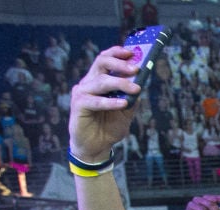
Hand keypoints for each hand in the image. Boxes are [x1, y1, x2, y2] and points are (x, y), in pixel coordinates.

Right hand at [68, 46, 139, 160]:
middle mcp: (89, 83)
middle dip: (120, 64)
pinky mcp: (78, 106)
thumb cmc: (109, 127)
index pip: (105, 59)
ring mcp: (82, 93)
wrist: (97, 147)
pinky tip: (123, 104)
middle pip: (101, 63)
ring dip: (120, 83)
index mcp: (99, 80)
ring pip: (101, 81)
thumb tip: (142, 84)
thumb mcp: (126, 112)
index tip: (132, 53)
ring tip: (136, 89)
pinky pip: (95, 100)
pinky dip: (110, 102)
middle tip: (136, 69)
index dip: (117, 53)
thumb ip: (132, 98)